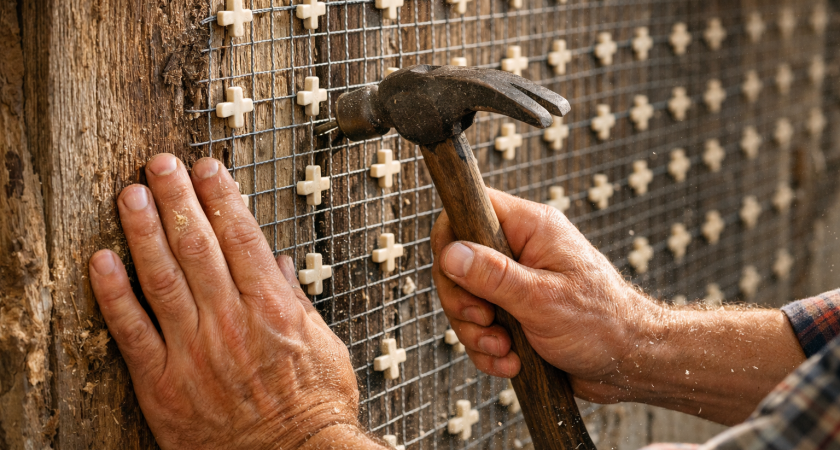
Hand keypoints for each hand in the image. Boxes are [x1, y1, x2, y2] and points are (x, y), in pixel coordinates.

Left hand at [89, 154, 363, 448]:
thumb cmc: (314, 407)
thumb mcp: (324, 346)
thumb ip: (296, 302)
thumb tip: (279, 265)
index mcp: (272, 308)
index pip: (241, 236)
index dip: (221, 196)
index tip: (207, 168)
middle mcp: (231, 322)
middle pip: (197, 245)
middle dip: (177, 198)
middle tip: (160, 163)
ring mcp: (194, 351)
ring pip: (162, 277)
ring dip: (143, 230)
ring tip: (130, 193)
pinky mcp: (164, 385)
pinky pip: (132, 332)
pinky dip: (114, 294)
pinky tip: (101, 261)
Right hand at [431, 189, 661, 402]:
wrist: (631, 363)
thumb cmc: (603, 323)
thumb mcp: (541, 299)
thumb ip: (492, 276)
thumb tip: (451, 254)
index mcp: (531, 228)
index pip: (471, 209)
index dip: (450, 238)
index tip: (452, 273)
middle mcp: (520, 250)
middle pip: (458, 261)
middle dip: (462, 301)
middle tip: (484, 321)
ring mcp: (516, 282)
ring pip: (466, 299)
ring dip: (477, 333)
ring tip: (504, 348)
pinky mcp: (515, 312)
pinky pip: (481, 326)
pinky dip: (489, 348)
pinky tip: (511, 360)